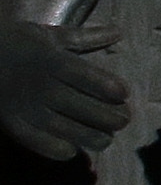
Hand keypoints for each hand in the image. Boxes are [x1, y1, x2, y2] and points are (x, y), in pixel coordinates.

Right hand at [0, 20, 131, 160]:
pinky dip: (53, 148)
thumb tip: (118, 33)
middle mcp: (38, 85)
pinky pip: (33, 140)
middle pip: (76, 105)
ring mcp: (23, 106)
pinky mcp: (11, 122)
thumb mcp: (49, 35)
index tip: (125, 94)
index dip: (105, 86)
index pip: (82, 76)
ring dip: (86, 136)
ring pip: (59, 126)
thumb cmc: (17, 44)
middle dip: (104, 116)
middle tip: (124, 121)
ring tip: (106, 140)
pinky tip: (72, 151)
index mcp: (49, 61)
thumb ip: (84, 38)